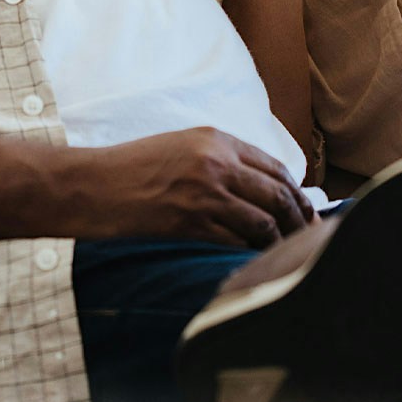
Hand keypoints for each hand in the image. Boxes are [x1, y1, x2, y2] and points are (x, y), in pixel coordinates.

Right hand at [77, 128, 314, 247]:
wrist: (92, 185)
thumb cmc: (131, 168)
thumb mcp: (180, 146)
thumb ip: (218, 158)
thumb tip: (257, 185)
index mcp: (215, 139)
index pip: (274, 165)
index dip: (295, 190)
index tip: (305, 208)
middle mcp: (216, 162)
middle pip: (277, 192)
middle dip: (299, 217)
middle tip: (309, 235)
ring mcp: (205, 193)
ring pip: (264, 220)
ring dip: (282, 240)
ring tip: (288, 253)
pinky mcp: (192, 223)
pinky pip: (238, 241)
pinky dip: (254, 253)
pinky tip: (259, 262)